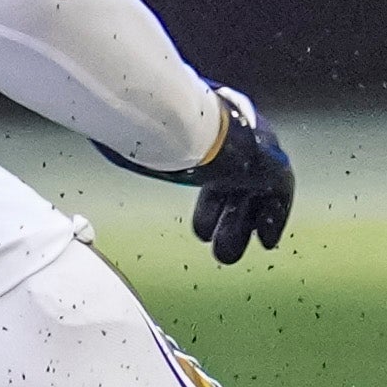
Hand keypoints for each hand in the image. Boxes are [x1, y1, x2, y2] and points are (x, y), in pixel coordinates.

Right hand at [115, 87, 292, 264]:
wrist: (208, 132)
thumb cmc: (176, 130)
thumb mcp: (154, 142)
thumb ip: (140, 149)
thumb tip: (107, 148)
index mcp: (212, 132)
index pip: (211, 168)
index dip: (207, 202)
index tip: (199, 227)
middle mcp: (239, 140)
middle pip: (232, 187)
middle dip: (222, 220)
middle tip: (211, 247)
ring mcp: (260, 152)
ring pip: (251, 198)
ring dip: (239, 228)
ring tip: (227, 256)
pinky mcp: (276, 169)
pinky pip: (279, 200)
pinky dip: (272, 222)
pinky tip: (266, 242)